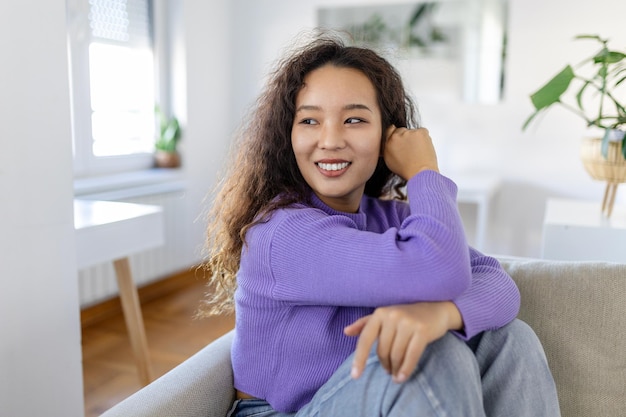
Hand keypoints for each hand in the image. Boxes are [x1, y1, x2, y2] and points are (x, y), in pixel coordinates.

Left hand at [344, 302, 461, 382]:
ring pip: (396, 355)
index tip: (355, 376)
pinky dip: (406, 369)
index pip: (365, 339)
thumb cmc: (406, 315)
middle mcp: (392, 316)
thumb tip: (346, 332)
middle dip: (384, 364)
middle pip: (382, 350)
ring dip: (395, 369)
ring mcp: (408, 323)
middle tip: (388, 371)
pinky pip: (411, 356)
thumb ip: (365, 324)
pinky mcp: (422, 331)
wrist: (435, 309)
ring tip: (396, 375)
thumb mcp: (384, 316)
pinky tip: (402, 377)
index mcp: (380, 313)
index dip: (359, 358)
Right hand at [383, 126, 438, 179]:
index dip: (395, 135)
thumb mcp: (389, 161)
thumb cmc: (407, 170)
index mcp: (388, 142)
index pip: (390, 130)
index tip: (399, 140)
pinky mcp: (421, 132)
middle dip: (405, 137)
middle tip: (410, 148)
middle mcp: (397, 135)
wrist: (420, 172)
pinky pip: (422, 131)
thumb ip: (388, 148)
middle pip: (401, 130)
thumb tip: (389, 142)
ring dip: (414, 138)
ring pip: (412, 131)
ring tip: (417, 151)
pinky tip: (422, 148)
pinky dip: (423, 138)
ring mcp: (409, 133)